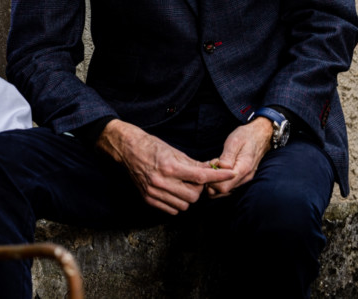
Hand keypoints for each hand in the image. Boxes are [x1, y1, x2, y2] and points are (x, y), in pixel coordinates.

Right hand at [97, 120, 236, 214]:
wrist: (127, 150)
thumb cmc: (151, 147)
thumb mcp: (174, 151)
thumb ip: (194, 164)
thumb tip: (213, 169)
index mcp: (170, 167)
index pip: (201, 176)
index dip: (218, 176)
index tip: (230, 174)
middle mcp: (161, 181)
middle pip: (194, 196)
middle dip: (198, 189)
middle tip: (193, 179)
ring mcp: (154, 192)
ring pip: (184, 205)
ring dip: (187, 197)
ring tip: (181, 185)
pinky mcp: (148, 199)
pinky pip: (172, 210)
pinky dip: (177, 203)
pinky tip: (172, 191)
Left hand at [205, 117, 271, 197]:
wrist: (260, 135)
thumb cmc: (246, 136)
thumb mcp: (234, 141)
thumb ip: (227, 156)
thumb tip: (221, 168)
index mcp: (243, 169)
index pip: (223, 187)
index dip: (212, 180)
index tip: (210, 165)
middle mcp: (245, 178)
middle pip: (222, 191)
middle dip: (211, 181)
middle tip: (210, 165)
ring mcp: (244, 180)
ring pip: (224, 191)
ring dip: (214, 181)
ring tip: (214, 165)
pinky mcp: (241, 178)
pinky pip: (228, 186)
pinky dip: (219, 180)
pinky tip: (217, 168)